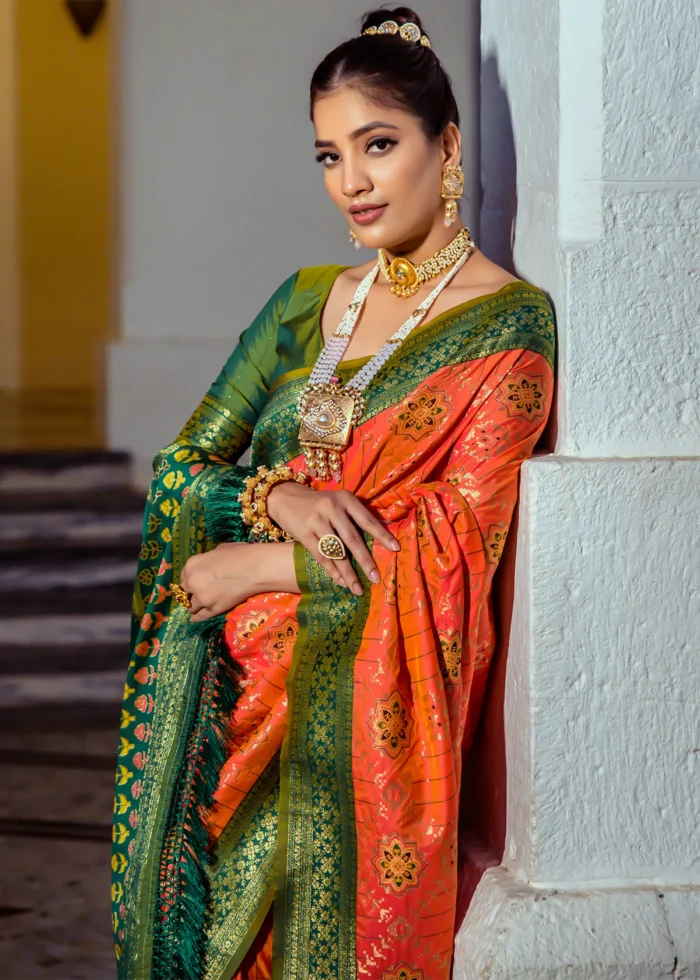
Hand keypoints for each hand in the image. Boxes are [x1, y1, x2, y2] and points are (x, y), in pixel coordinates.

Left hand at [180, 541, 297, 621]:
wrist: (255, 568)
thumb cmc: (240, 554)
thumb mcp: (219, 550)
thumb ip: (208, 560)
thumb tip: (209, 566)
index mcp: (191, 565)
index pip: (183, 577)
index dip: (190, 581)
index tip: (196, 583)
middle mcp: (192, 582)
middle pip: (185, 592)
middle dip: (191, 593)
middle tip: (200, 593)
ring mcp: (201, 597)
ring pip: (191, 606)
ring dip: (195, 606)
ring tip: (200, 606)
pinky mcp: (212, 609)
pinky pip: (199, 616)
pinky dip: (196, 617)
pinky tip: (195, 618)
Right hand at [267, 482, 399, 594]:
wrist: (286, 497)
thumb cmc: (320, 503)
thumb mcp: (339, 501)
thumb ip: (356, 515)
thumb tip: (382, 534)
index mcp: (346, 499)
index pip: (367, 520)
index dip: (382, 535)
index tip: (396, 549)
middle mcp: (332, 508)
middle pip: (352, 539)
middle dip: (366, 561)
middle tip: (376, 578)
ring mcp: (316, 521)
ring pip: (336, 552)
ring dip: (348, 573)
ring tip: (357, 589)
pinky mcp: (303, 533)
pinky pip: (321, 556)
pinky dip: (332, 571)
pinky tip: (341, 582)